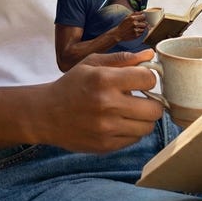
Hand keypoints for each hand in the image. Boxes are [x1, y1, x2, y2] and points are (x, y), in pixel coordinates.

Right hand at [39, 49, 162, 152]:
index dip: (148, 78)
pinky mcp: (106, 146)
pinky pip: (134, 139)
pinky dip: (132, 130)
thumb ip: (123, 58)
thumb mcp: (92, 63)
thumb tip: (150, 54)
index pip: (148, 79)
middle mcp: (108, 105)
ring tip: (131, 110)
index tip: (142, 79)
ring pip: (147, 127)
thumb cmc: (72, 84)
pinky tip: (119, 121)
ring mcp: (107, 129)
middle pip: (154, 109)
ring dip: (143, 118)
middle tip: (142, 97)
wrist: (46, 114)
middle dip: (152, 101)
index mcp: (105, 80)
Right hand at [115, 12, 147, 41]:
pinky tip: (135, 31)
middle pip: (145, 23)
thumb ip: (135, 13)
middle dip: (143, 23)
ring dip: (141, 28)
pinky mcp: (136, 35)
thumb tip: (142, 12)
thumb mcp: (127, 17)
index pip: (143, 16)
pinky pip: (142, 33)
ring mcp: (136, 30)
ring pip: (144, 28)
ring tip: (136, 28)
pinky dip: (140, 32)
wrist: (119, 33)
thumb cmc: (123, 25)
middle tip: (139, 24)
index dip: (143, 17)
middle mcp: (134, 24)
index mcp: (132, 18)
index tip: (142, 18)